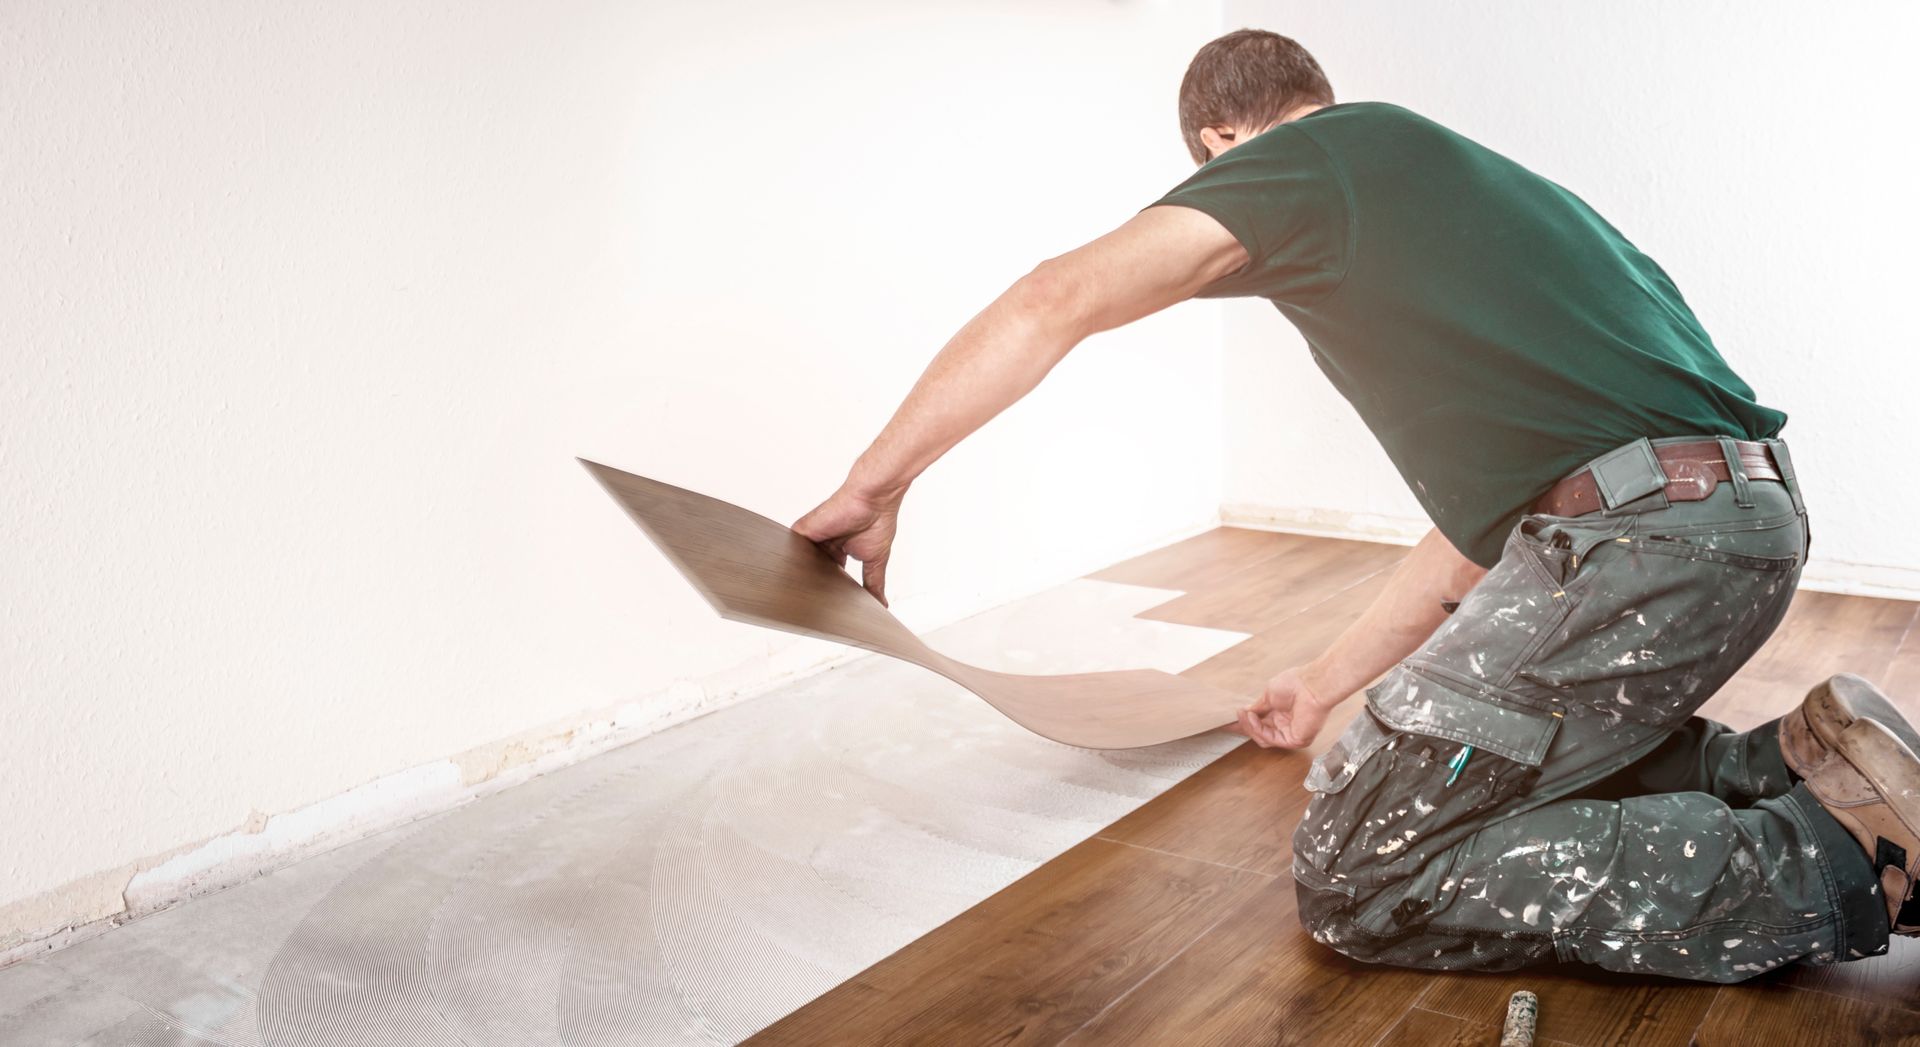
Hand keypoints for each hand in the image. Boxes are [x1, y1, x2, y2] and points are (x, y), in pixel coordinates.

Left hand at [792, 482, 904, 605]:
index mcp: (839, 550)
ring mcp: (812, 537)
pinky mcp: (802, 530)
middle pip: (811, 570)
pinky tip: (791, 577)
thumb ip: (873, 584)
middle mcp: (824, 543)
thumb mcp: (875, 562)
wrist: (872, 500)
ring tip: (801, 592)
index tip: (827, 605)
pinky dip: (789, 563)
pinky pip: (789, 550)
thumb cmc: (878, 521)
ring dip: (800, 575)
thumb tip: (881, 604)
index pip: (827, 575)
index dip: (827, 589)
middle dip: (813, 585)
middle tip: (812, 606)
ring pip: (798, 563)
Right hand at [1234, 665, 1335, 748]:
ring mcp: (1290, 733)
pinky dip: (1258, 730)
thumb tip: (1246, 712)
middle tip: (1236, 718)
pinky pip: (1271, 739)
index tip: (1231, 720)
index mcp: (1282, 713)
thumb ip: (1258, 707)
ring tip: (1244, 715)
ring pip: (1263, 738)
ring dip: (1251, 727)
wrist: (1311, 685)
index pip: (1261, 723)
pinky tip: (1252, 718)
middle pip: (1260, 733)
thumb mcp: (1268, 695)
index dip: (1246, 722)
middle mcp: (1286, 725)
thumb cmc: (1296, 683)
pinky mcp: (1294, 740)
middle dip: (1246, 726)